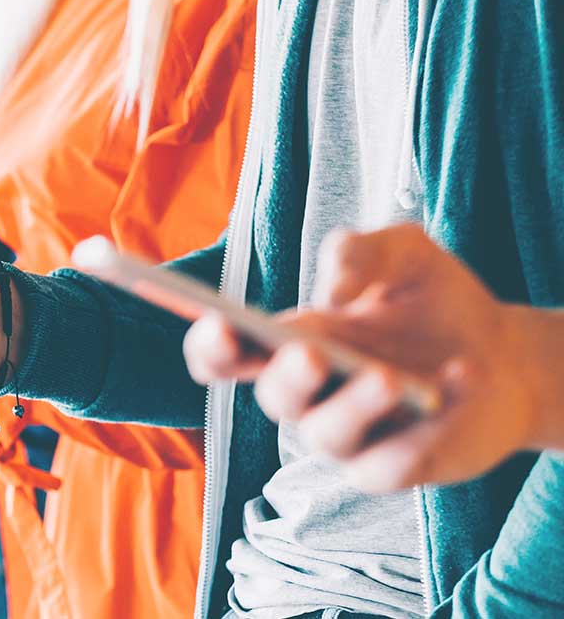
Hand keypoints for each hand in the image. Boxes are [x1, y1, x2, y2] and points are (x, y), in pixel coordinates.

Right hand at [184, 224, 558, 491]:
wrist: (505, 355)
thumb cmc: (434, 302)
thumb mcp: (403, 254)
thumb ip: (360, 251)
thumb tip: (333, 290)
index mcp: (291, 342)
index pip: (226, 355)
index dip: (212, 346)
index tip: (218, 322)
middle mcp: (309, 395)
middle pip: (275, 396)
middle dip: (289, 376)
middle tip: (310, 353)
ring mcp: (349, 436)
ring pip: (327, 434)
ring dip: (354, 406)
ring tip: (389, 377)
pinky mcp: (393, 467)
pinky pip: (391, 464)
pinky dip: (424, 430)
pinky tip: (460, 381)